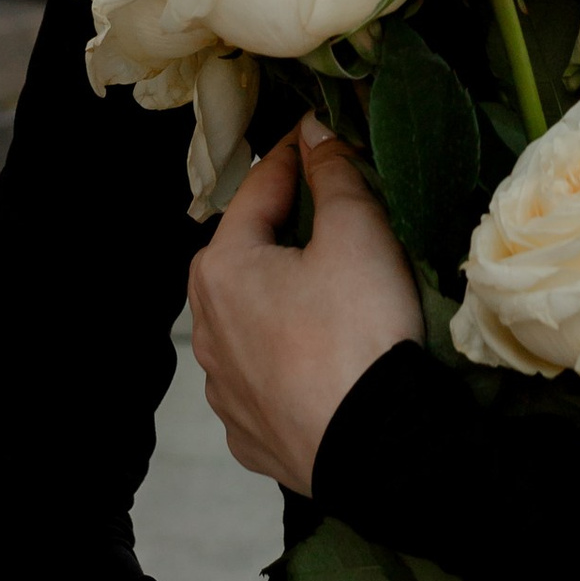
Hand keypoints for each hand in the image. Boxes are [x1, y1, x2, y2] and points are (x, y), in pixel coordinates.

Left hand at [187, 119, 422, 491]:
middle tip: (329, 215)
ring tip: (325, 295)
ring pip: (249, 322)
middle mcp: (206, 327)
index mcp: (222, 268)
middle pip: (246, 257)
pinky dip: (283, 361)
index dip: (295, 157)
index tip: (318, 136)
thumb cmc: (357, 330)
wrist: (373, 448)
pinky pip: (262, 380)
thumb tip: (312, 132)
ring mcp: (222, 388)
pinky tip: (315, 362)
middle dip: (282, 231)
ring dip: (277, 301)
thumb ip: (332, 174)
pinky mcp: (247, 432)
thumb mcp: (355, 234)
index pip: (259, 189)